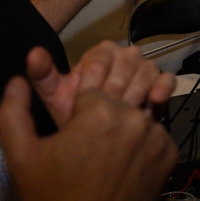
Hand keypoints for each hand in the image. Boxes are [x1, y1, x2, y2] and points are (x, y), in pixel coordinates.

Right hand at [0, 76, 176, 200]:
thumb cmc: (53, 198)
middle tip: (90, 143)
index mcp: (98, 111)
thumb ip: (12, 112)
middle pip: (118, 96)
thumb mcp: (21, 156)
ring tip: (106, 154)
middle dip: (103, 113)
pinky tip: (123, 161)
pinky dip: (142, 142)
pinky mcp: (170, 153)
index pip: (92, 82)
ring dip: (125, 126)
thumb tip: (16, 80)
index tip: (76, 126)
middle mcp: (133, 117)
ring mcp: (156, 135)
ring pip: (138, 113)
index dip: (81, 104)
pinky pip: (155, 133)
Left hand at [26, 42, 175, 126]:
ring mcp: (143, 72)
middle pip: (129, 60)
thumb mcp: (55, 99)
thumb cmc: (74, 119)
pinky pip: (166, 81)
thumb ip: (44, 76)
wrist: (96, 147)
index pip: (102, 54)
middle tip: (109, 106)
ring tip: (127, 109)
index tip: (89, 94)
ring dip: (139, 88)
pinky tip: (152, 103)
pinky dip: (161, 89)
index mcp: (99, 56)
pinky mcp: (159, 88)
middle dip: (119, 84)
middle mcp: (124, 58)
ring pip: (148, 69)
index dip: (97, 74)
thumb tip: (33, 53)